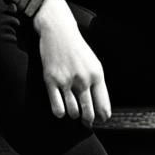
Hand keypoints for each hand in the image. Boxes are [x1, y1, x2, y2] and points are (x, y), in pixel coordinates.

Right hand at [35, 3, 110, 124]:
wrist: (59, 32)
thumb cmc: (76, 48)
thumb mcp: (93, 63)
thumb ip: (96, 84)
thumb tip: (99, 106)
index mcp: (97, 75)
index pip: (103, 105)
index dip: (102, 116)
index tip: (100, 120)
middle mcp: (83, 79)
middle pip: (88, 112)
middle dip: (88, 121)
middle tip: (86, 122)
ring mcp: (66, 81)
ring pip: (73, 112)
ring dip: (73, 115)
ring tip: (73, 111)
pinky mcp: (51, 81)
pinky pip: (57, 108)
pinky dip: (60, 112)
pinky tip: (61, 108)